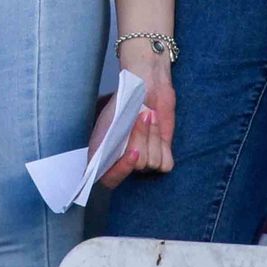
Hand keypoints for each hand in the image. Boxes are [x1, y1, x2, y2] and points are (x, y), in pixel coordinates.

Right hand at [95, 50, 176, 187]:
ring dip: (152, 135)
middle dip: (140, 138)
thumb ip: (104, 143)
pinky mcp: (162, 158)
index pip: (109, 179)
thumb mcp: (108, 121)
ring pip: (152, 162)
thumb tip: (101, 162)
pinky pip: (166, 164)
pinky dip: (162, 142)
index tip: (133, 152)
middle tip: (140, 116)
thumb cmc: (122, 102)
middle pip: (137, 165)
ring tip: (148, 115)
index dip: (121, 170)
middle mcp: (123, 162)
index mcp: (105, 156)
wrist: (144, 88)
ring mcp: (143, 160)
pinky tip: (155, 126)